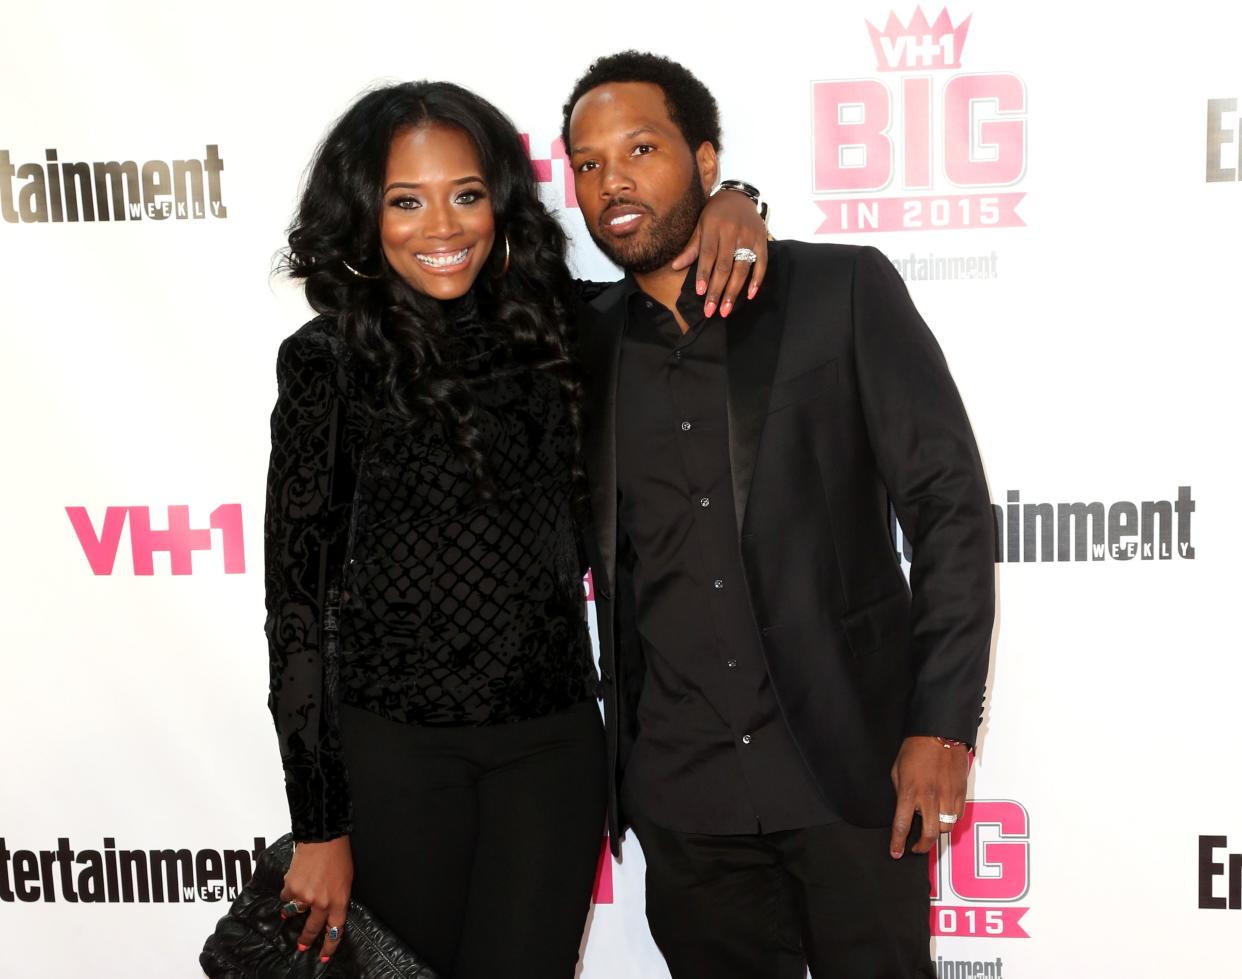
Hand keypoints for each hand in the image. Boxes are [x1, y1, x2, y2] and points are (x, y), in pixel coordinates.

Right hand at [280, 835, 352, 962]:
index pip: (334, 931)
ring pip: (295, 912)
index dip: (329, 946)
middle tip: (303, 946)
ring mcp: (304, 896)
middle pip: (312, 929)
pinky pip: (286, 897)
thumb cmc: (338, 856)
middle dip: (306, 940)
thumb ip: (337, 898)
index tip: (324, 957)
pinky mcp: (290, 887)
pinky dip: (288, 894)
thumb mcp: (346, 881)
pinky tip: (292, 886)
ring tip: (291, 910)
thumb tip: (327, 911)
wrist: (323, 837)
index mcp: (339, 901)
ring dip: (292, 912)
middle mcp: (321, 902)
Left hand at [671, 188, 768, 317]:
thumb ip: (691, 247)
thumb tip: (675, 267)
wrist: (739, 196)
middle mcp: (733, 232)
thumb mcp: (700, 225)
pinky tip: (750, 295)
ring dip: (734, 292)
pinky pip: (761, 263)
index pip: (708, 255)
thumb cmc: (715, 213)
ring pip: (741, 269)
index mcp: (714, 227)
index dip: (704, 274)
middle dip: (717, 290)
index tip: (701, 293)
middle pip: (724, 266)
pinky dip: (757, 280)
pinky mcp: (762, 241)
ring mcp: (749, 237)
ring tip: (726, 309)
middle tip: (710, 311)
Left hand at [888, 736, 968, 858]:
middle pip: (930, 834)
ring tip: (931, 828)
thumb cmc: (916, 748)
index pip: (901, 825)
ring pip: (947, 827)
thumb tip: (904, 807)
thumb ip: (900, 791)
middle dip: (922, 846)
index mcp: (909, 792)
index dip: (897, 842)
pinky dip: (951, 819)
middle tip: (916, 847)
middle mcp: (929, 797)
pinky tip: (944, 814)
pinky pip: (958, 815)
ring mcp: (947, 796)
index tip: (896, 852)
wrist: (940, 734)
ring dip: (938, 831)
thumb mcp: (897, 769)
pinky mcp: (961, 793)